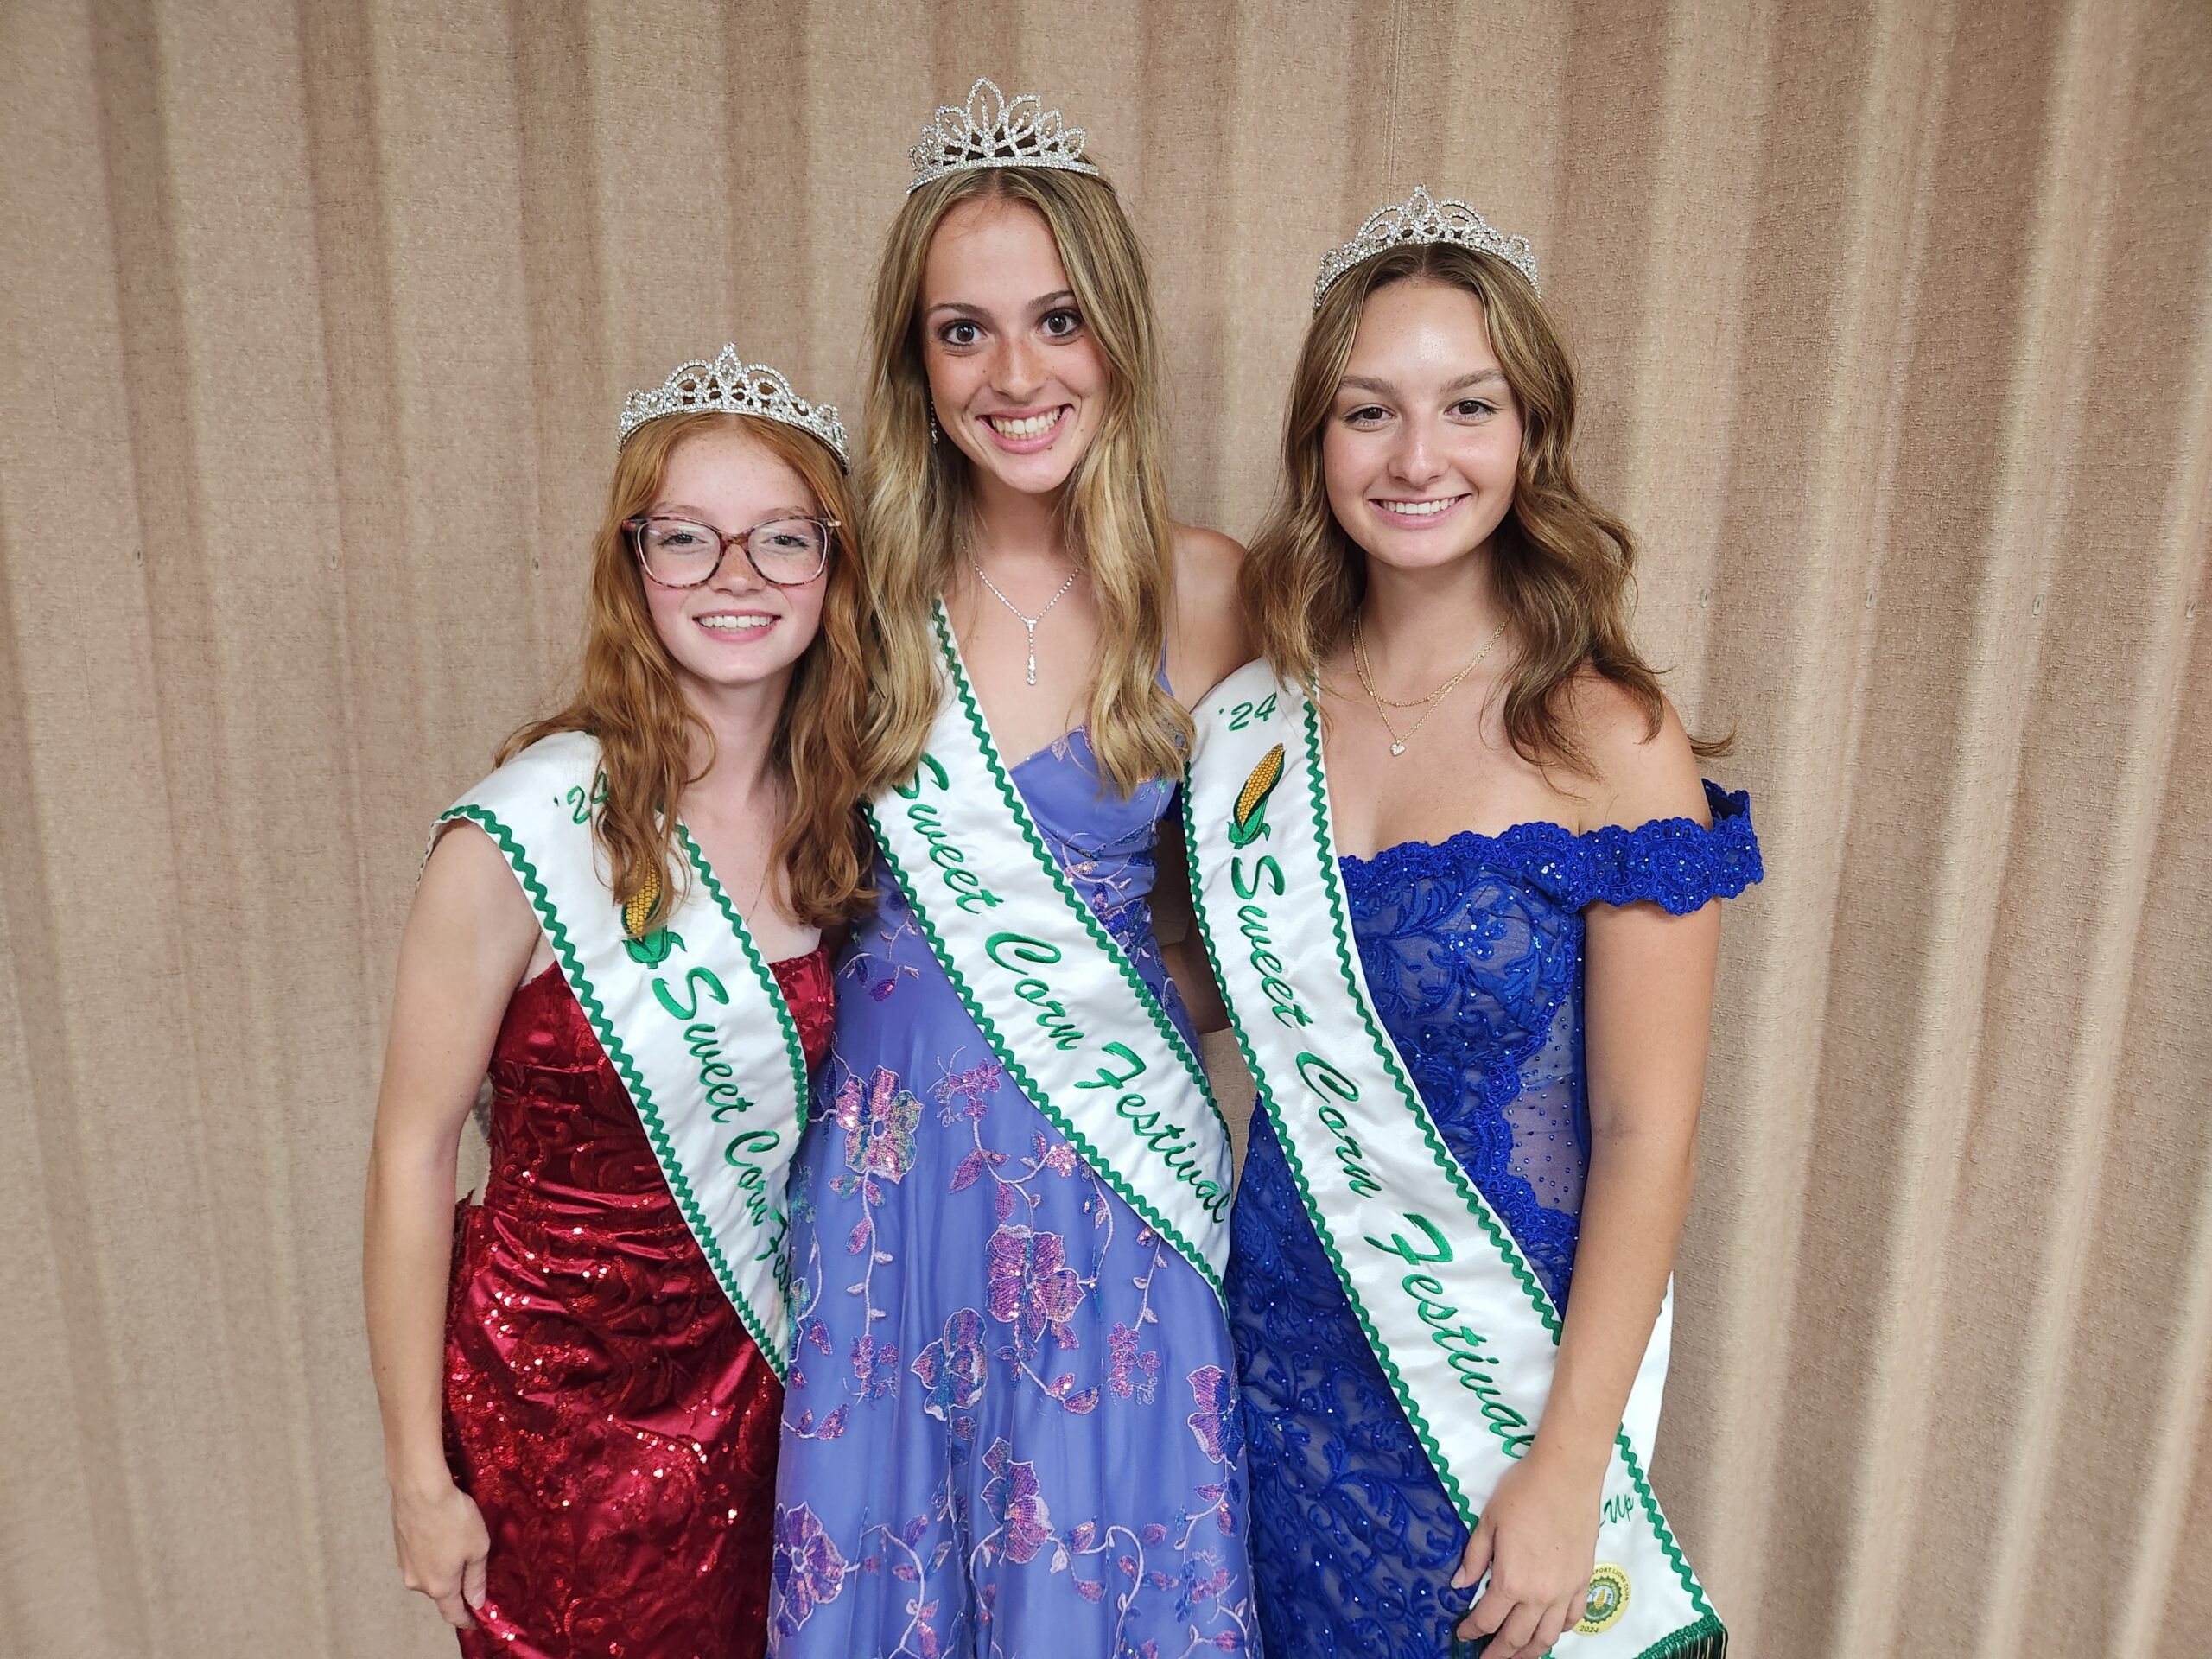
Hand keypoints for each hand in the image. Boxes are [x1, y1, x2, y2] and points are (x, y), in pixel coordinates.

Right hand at [390, 1475, 489, 1628]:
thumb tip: (476, 1602)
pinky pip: (420, 1558)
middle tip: (474, 1574)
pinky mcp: (399, 1546)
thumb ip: (477, 1578)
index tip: (476, 1621)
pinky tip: (443, 1534)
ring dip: (443, 1567)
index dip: (466, 1619)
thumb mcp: (478, 1548)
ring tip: (459, 1546)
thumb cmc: (453, 1517)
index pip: (453, 1613)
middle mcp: (417, 1581)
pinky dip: (432, 1553)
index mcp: (439, 1586)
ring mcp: (405, 1564)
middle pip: (441, 1593)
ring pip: (429, 1573)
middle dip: (457, 1588)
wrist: (420, 1488)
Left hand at [1452, 1445, 1602, 1657]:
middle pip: (1516, 1638)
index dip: (1472, 1630)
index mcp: (1511, 1582)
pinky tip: (1549, 1631)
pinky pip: (1573, 1618)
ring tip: (1516, 1656)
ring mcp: (1565, 1591)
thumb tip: (1459, 1585)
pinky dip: (1559, 1631)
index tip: (1463, 1634)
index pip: (1487, 1619)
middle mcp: (1540, 1596)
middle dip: (1498, 1654)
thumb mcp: (1488, 1523)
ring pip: (1547, 1637)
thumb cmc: (1522, 1493)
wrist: (1566, 1476)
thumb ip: (1474, 1559)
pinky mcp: (1584, 1581)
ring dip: (1530, 1652)